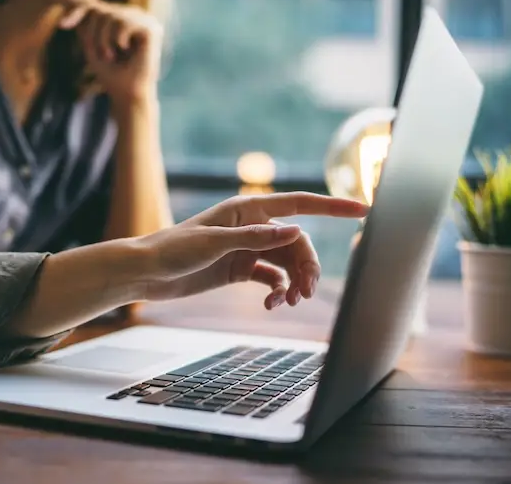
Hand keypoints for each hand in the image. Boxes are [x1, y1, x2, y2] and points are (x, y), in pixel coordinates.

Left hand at [58, 0, 162, 103]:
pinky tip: (123, 49)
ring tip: (110, 55)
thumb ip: (86, 27)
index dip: (78, 12)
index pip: (97, 7)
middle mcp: (136, 16)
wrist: (128, 96)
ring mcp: (146, 21)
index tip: (63, 25)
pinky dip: (117, 38)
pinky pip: (124, 22)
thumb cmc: (112, 75)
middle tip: (101, 54)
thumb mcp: (92, 47)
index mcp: (124, 19)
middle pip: (101, 10)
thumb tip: (76, 5)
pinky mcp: (152, 29)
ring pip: (111, 15)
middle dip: (93, 33)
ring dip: (103, 38)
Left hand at [135, 193, 368, 309]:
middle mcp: (253, 226)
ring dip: (295, 283)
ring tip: (290, 303)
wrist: (146, 273)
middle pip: (298, 244)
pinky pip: (272, 280)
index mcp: (249, 208)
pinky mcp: (241, 270)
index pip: (301, 204)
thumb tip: (295, 232)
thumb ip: (256, 238)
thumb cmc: (174, 249)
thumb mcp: (214, 244)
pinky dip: (277, 293)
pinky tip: (271, 306)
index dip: (333, 206)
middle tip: (306, 293)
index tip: (364, 209)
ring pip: (288, 264)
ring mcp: (248, 249)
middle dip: (308, 268)